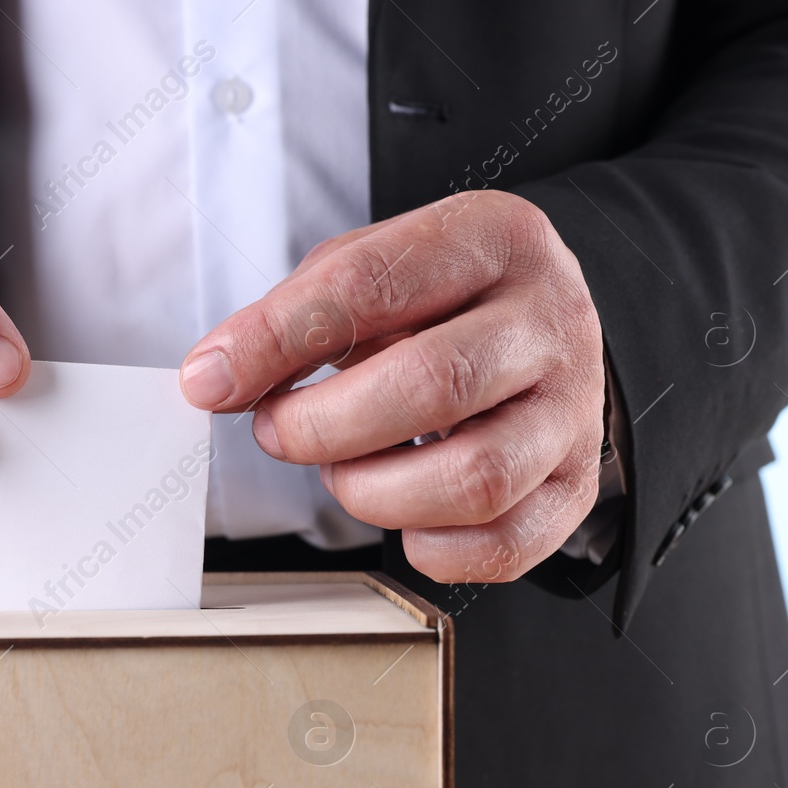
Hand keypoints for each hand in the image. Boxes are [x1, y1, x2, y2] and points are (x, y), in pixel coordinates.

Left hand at [178, 190, 605, 583]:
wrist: (541, 326)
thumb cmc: (439, 302)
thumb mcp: (367, 271)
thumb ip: (292, 318)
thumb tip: (215, 380)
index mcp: (492, 240)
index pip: (372, 286)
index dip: (275, 341)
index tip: (211, 381)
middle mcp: (549, 321)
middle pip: (434, 386)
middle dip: (324, 427)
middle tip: (279, 431)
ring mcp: (573, 410)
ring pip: (475, 478)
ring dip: (376, 491)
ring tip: (345, 470)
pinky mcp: (576, 486)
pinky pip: (502, 544)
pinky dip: (430, 546)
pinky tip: (403, 514)